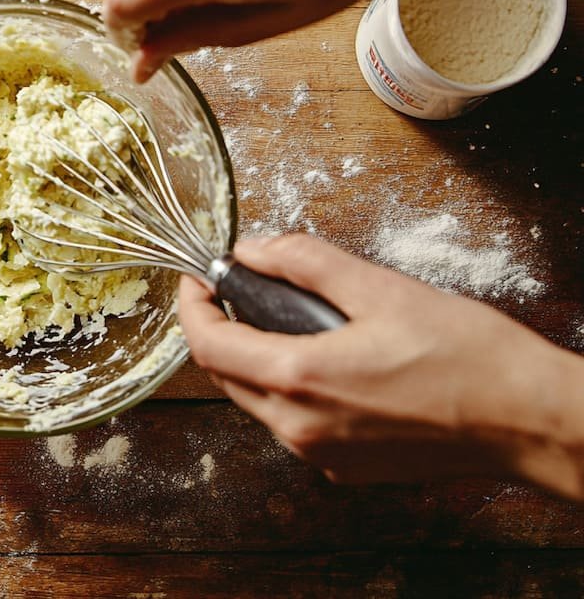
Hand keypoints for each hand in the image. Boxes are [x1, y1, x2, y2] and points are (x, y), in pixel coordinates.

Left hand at [178, 234, 583, 498]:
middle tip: (235, 291)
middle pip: (224, 375)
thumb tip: (254, 250)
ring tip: (279, 317)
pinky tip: (321, 357)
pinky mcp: (345, 468)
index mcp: (301, 379)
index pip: (208, 346)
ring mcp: (322, 455)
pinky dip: (286, 387)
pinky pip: (291, 423)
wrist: (527, 422)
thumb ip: (305, 261)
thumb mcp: (379, 287)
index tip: (196, 280)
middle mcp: (300, 428)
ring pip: (255, 401)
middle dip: (218, 330)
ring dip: (252, 358)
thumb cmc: (466, 355)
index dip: (191, 307)